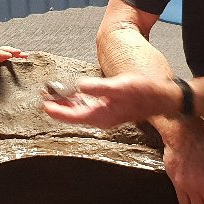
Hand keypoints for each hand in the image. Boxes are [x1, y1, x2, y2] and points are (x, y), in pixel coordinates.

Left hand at [41, 73, 172, 127]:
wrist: (160, 98)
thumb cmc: (142, 93)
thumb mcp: (119, 87)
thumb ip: (98, 87)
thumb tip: (80, 85)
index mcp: (100, 115)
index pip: (73, 116)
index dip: (57, 111)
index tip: (44, 104)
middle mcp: (101, 118)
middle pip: (73, 115)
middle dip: (58, 106)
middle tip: (44, 96)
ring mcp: (105, 115)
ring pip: (80, 111)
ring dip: (67, 103)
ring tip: (54, 94)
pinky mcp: (109, 109)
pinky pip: (88, 106)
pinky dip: (78, 100)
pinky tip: (74, 93)